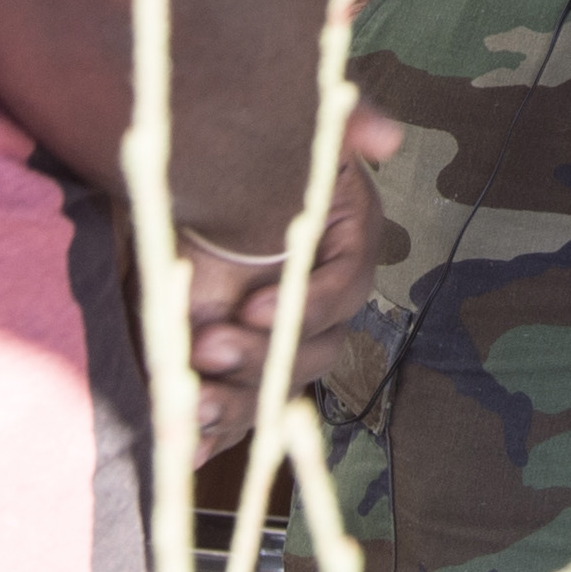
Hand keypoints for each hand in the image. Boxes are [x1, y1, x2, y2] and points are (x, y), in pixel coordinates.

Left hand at [178, 102, 405, 422]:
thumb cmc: (258, 152)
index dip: (308, 304)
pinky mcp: (236, 368)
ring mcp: (277, 343)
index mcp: (345, 249)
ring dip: (236, 403)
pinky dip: (211, 434)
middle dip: (262, 357)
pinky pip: (235, 415)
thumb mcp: (300, 133)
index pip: (345, 289)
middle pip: (313, 352)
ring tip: (190, 398)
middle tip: (208, 343)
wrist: (193, 181)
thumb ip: (343, 127)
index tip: (256, 305)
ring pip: (274, 391)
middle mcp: (318, 306)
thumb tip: (387, 137)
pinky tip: (183, 443)